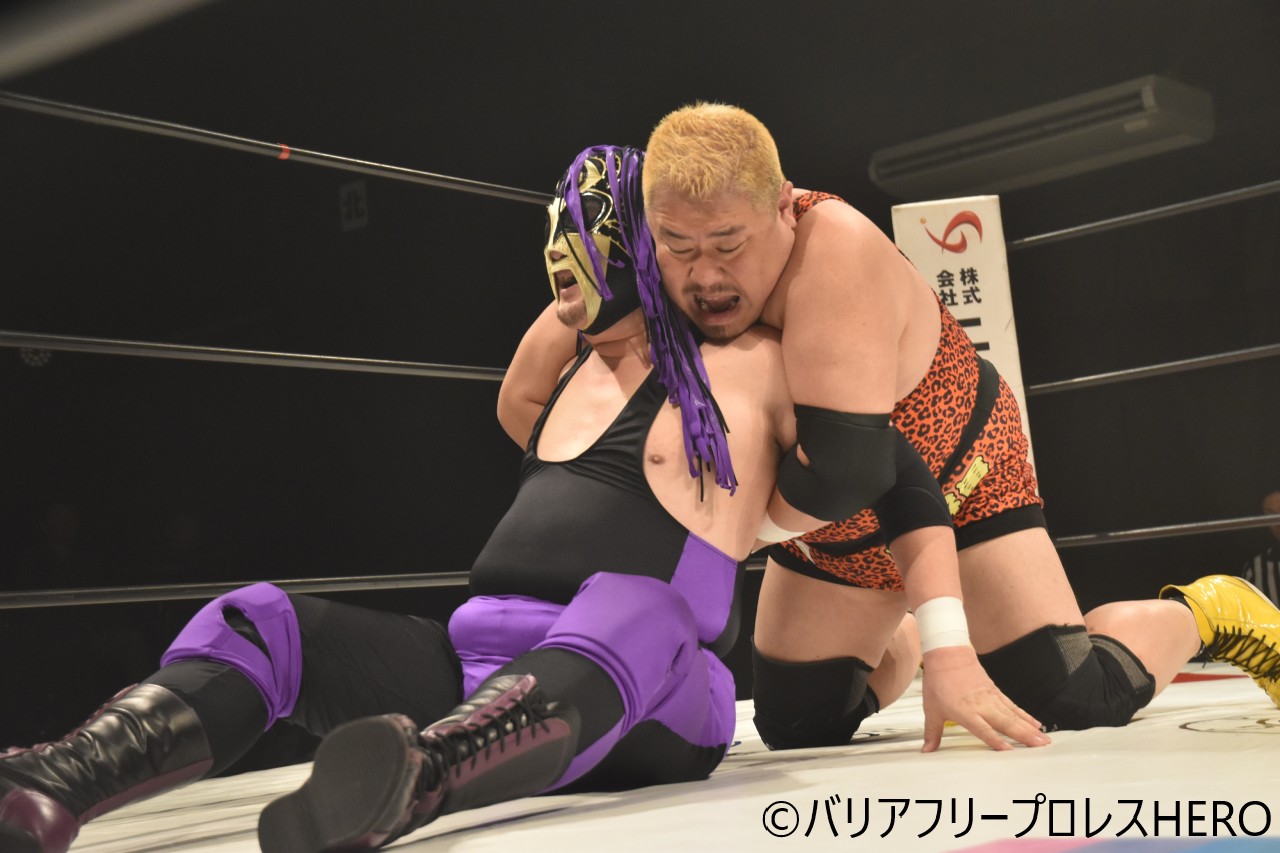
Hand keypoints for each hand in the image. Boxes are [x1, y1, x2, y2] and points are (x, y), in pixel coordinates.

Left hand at [920, 645, 1049, 752]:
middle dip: (1024, 736)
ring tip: (1043, 739)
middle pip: (1006, 723)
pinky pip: (1013, 706)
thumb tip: (926, 749)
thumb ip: (932, 732)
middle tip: (1040, 746)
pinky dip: (1025, 715)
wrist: (947, 654)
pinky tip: (1035, 722)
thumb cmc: (939, 680)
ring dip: (1030, 728)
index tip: (1008, 750)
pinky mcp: (995, 692)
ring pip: (1014, 715)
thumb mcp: (931, 709)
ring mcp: (991, 698)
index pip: (983, 729)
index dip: (995, 740)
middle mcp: (982, 705)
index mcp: (966, 711)